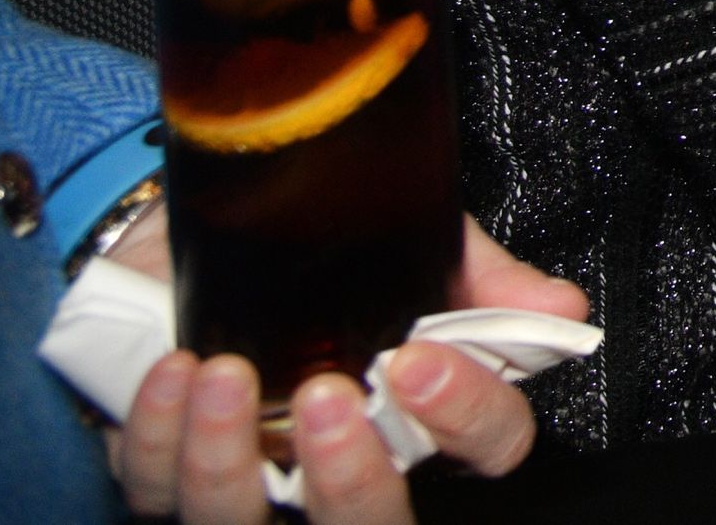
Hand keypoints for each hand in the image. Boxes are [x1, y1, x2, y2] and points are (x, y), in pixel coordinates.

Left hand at [113, 217, 581, 523]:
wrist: (214, 221)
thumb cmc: (323, 247)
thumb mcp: (419, 245)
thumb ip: (485, 279)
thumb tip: (559, 304)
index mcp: (422, 415)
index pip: (484, 449)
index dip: (467, 418)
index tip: (422, 358)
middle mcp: (342, 464)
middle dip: (349, 479)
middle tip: (329, 396)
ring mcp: (251, 480)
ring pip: (240, 524)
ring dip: (228, 458)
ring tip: (226, 374)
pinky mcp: (165, 470)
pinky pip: (155, 485)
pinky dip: (159, 435)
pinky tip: (173, 374)